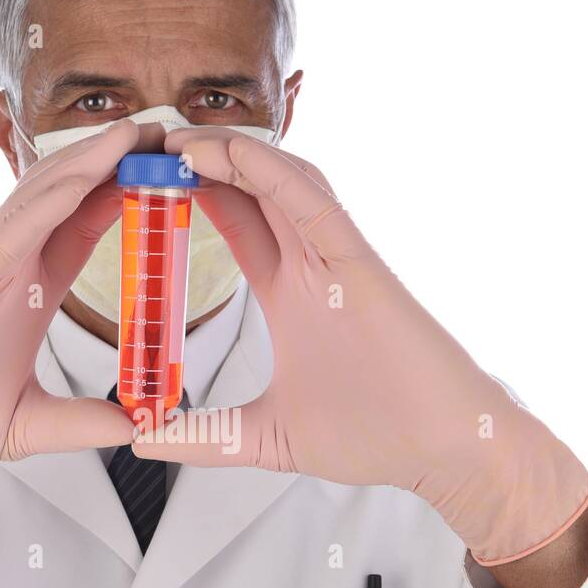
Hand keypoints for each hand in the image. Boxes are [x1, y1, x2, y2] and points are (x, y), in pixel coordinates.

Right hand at [0, 120, 139, 536]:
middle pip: (70, 197)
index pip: (84, 230)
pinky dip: (53, 198)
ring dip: (91, 161)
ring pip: (44, 196)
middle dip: (117, 162)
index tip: (167, 175)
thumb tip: (137, 427)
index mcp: (29, 291)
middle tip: (166, 134)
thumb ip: (84, 424)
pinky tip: (89, 174)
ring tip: (138, 131)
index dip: (123, 198)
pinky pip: (15, 228)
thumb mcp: (30, 426)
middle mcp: (11, 266)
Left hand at [133, 128, 587, 565]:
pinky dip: (272, 174)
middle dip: (202, 158)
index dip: (196, 193)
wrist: (443, 449)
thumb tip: (143, 442)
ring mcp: (338, 258)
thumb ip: (205, 437)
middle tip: (148, 140)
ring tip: (177, 138)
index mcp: (291, 291)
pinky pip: (314, 205)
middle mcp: (313, 263)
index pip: (237, 223)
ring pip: (281, 182)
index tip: (145, 178)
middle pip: (252, 189)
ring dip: (229, 154)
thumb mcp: (265, 437)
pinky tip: (229, 154)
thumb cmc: (375, 434)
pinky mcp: (362, 265)